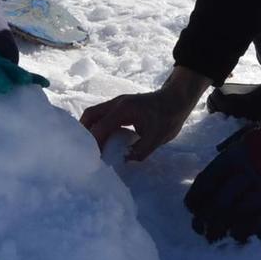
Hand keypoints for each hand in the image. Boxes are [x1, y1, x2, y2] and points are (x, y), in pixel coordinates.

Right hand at [79, 68, 210, 160]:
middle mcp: (116, 104)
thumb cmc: (168, 118)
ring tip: (92, 147)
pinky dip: (98, 126)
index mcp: (123, 110)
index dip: (94, 144)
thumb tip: (124, 159)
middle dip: (84, 133)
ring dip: (90, 129)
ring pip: (95, 114)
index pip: (100, 127)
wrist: (176, 100)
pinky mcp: (120, 106)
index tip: (93, 158)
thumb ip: (140, 150)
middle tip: (86, 150)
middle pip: (90, 115)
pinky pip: (103, 115)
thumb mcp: (157, 138)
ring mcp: (117, 103)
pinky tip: (103, 139)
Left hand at [184, 63, 260, 241]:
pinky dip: (254, 230)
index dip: (198, 198)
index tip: (192, 210)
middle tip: (201, 231)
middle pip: (222, 202)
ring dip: (228, 228)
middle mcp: (252, 173)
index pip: (210, 180)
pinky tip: (245, 235)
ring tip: (220, 237)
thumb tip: (214, 156)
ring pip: (242, 215)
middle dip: (209, 219)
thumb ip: (232, 146)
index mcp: (239, 155)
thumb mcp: (253, 132)